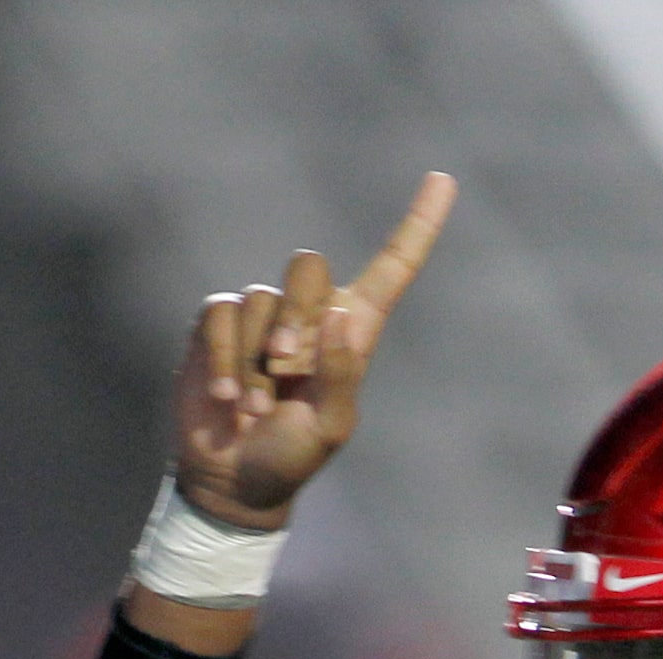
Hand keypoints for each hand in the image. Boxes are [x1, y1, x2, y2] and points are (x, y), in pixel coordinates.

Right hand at [173, 171, 456, 526]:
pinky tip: (227, 400)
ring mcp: (263, 316)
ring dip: (257, 361)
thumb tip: (340, 316)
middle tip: (287, 371)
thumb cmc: (293, 455)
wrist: (235, 476)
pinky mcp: (220, 324)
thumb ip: (339, 374)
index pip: (391, 269)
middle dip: (296, 317)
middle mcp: (310, 314)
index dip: (416, 226)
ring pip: (261, 297)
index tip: (443, 179)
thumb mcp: (331, 425)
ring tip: (256, 406)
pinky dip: (226, 360)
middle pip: (308, 266)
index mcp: (353, 333)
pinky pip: (222, 314)